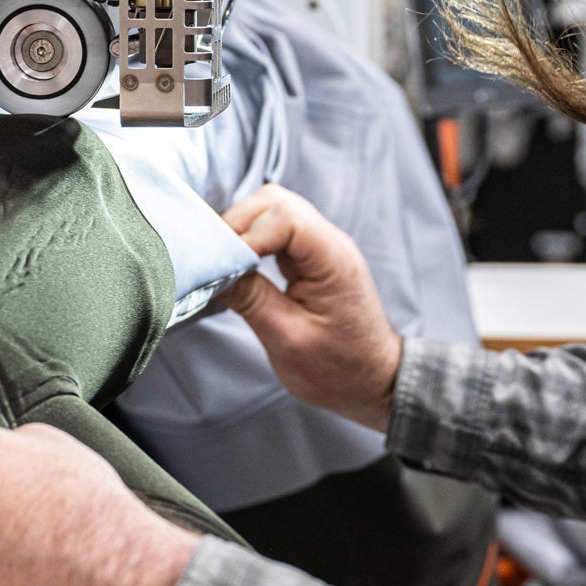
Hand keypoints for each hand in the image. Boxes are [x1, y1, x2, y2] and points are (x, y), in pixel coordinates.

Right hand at [220, 183, 402, 431]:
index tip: (222, 266)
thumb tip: (212, 270)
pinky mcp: (311, 259)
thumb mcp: (287, 339)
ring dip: (243, 231)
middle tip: (213, 260)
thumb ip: (250, 299)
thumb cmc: (338, 369)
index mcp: (333, 259)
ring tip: (222, 263)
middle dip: (238, 224)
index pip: (284, 216)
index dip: (246, 233)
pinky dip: (252, 240)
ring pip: (274, 211)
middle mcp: (330, 244)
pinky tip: (237, 265)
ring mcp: (321, 248)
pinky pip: (277, 231)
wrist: (372, 383)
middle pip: (276, 202)